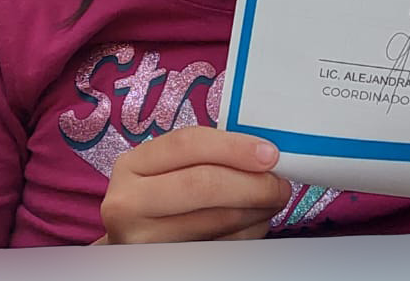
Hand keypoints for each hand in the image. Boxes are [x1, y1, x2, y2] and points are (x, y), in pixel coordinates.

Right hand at [99, 127, 291, 243]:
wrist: (135, 238)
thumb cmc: (163, 192)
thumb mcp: (172, 166)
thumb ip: (210, 154)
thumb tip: (266, 154)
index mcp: (133, 165)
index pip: (188, 144)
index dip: (235, 147)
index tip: (270, 154)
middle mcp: (129, 203)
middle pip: (202, 184)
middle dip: (252, 183)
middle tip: (280, 185)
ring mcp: (142, 240)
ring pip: (215, 220)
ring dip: (257, 210)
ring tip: (273, 201)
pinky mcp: (164, 266)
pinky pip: (220, 248)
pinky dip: (247, 233)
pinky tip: (255, 222)